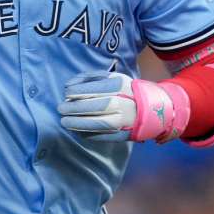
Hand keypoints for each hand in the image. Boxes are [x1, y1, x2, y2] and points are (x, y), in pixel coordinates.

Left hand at [57, 71, 189, 142]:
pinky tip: (77, 131)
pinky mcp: (122, 134)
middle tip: (61, 109)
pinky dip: (87, 134)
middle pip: (94, 106)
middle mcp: (123, 103)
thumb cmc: (125, 91)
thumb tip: (69, 84)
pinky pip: (102, 135)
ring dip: (77, 123)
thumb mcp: (112, 78)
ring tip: (65, 122)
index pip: (93, 90)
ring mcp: (124, 120)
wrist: (152, 109)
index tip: (66, 94)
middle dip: (74, 108)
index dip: (76, 93)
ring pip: (97, 123)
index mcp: (119, 86)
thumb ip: (91, 78)